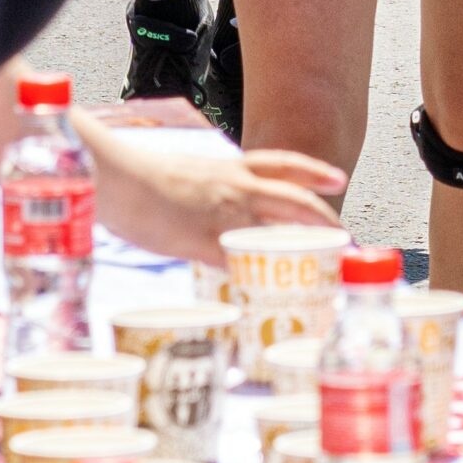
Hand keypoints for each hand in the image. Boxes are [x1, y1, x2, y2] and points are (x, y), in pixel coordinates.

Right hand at [90, 127, 345, 262]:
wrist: (114, 176)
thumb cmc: (137, 177)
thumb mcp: (182, 179)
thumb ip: (203, 194)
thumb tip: (208, 213)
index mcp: (228, 169)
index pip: (281, 163)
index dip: (313, 170)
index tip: (339, 178)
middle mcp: (232, 187)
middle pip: (293, 200)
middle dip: (324, 219)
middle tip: (348, 237)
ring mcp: (221, 215)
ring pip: (275, 232)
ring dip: (302, 252)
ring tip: (324, 270)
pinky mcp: (202, 242)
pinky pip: (238, 264)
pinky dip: (255, 281)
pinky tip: (268, 298)